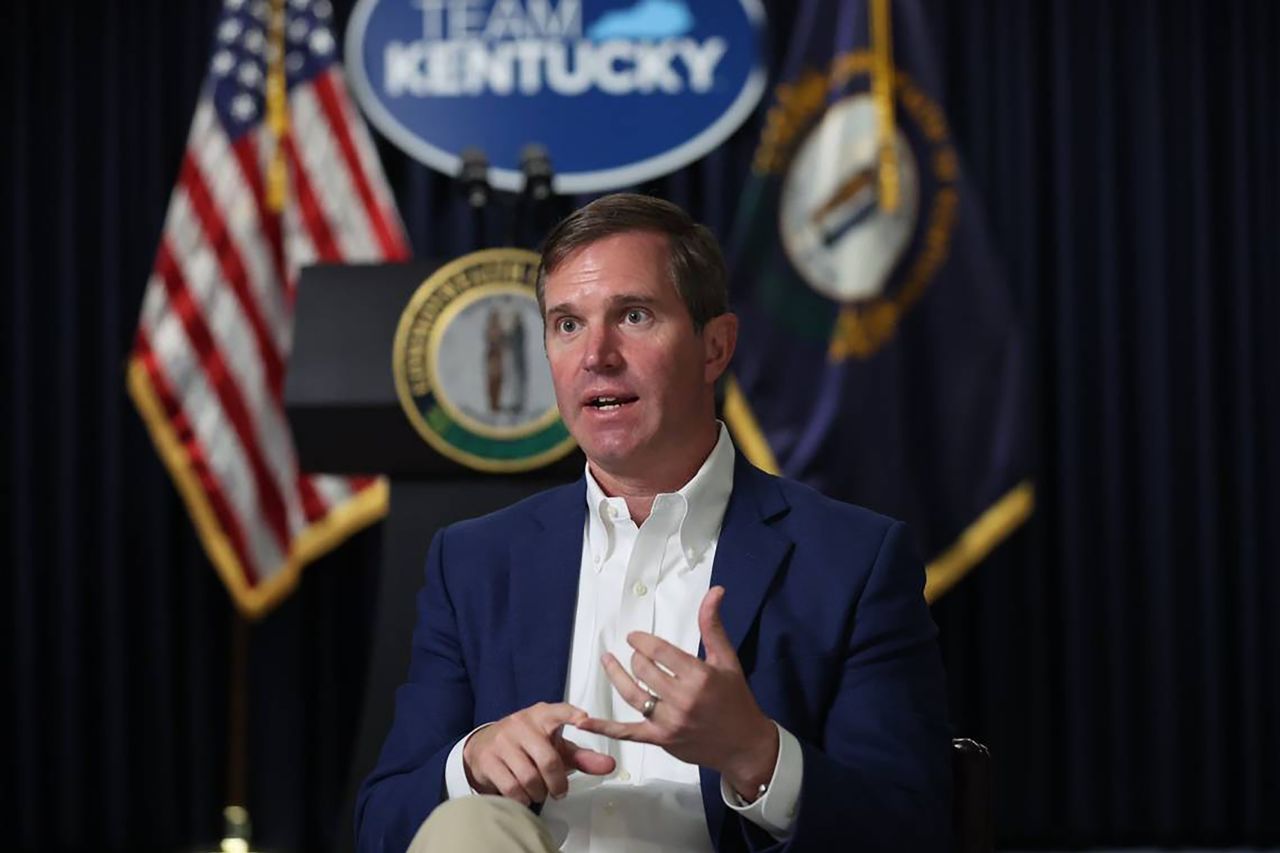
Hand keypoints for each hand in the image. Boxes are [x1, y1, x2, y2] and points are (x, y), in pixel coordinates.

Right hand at [463, 702, 616, 804]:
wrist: (484, 747)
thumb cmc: (527, 745)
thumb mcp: (555, 747)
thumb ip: (582, 756)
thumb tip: (609, 765)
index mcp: (542, 715)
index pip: (559, 711)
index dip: (571, 714)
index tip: (584, 718)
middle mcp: (521, 724)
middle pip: (548, 760)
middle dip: (558, 782)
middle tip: (560, 791)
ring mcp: (503, 741)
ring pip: (530, 777)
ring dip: (539, 792)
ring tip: (540, 791)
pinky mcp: (488, 759)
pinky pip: (511, 787)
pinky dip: (522, 798)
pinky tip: (524, 795)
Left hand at [576, 586, 778, 798]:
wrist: (744, 745)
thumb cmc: (736, 700)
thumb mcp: (728, 660)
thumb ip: (713, 626)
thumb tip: (715, 591)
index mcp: (699, 676)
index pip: (659, 651)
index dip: (641, 641)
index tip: (635, 638)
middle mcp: (683, 699)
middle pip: (643, 669)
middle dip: (636, 657)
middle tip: (637, 654)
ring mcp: (669, 722)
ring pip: (632, 693)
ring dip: (616, 675)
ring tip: (608, 661)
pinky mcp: (661, 740)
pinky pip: (627, 732)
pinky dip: (604, 728)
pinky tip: (583, 722)